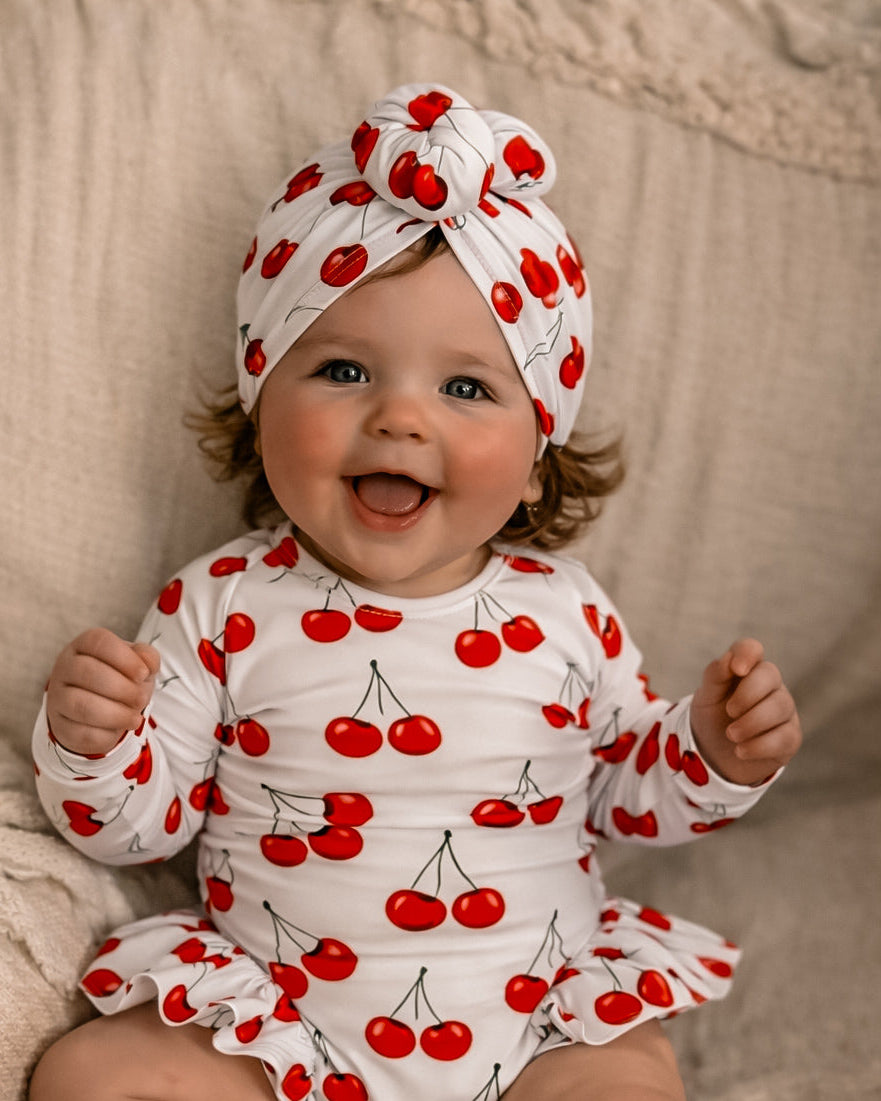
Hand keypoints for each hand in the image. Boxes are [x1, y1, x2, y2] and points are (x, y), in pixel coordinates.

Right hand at [46, 628, 159, 755]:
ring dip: (116, 713)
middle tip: (141, 699)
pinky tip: (120, 729)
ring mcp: (58, 697)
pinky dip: (107, 734)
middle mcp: (65, 667)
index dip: (124, 657)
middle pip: (87, 672)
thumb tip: (147, 664)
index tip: (143, 674)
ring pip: (81, 705)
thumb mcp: (136, 663)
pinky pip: (81, 732)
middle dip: (122, 688)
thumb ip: (146, 656)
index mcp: (83, 645)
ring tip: (135, 717)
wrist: (101, 711)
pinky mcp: (60, 726)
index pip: (98, 642)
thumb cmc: (120, 678)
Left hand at [690, 638, 801, 785]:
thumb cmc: (712, 718)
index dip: (747, 653)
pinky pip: (784, 736)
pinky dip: (759, 745)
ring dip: (751, 722)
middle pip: (770, 675)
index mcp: (745, 670)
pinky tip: (741, 751)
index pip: (751, 649)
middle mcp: (769, 685)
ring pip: (780, 706)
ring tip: (731, 735)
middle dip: (748, 694)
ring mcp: (783, 710)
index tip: (737, 669)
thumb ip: (715, 675)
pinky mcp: (791, 737)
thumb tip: (729, 659)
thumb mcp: (706, 697)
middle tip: (729, 712)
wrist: (714, 756)